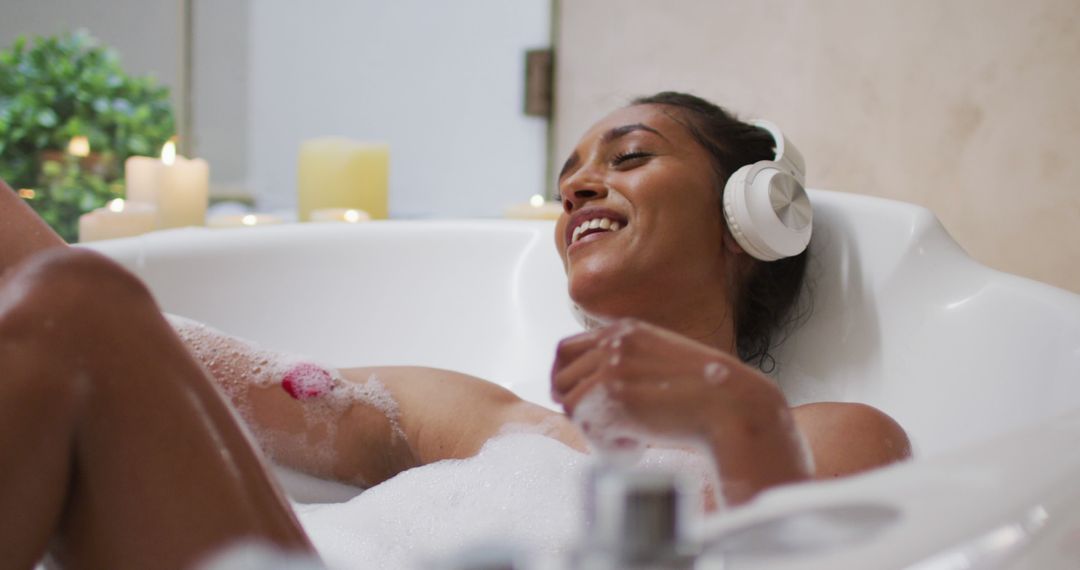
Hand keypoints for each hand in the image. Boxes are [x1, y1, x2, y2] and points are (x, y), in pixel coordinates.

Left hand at [551, 318, 810, 502]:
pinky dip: (605, 445)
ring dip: (592, 428)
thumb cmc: (706, 392)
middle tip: (599, 426)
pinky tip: (635, 447)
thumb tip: (593, 390)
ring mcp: (612, 367)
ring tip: (626, 439)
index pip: (566, 349)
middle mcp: (614, 343)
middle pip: (559, 376)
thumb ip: (630, 364)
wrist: (733, 405)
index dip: (564, 378)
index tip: (572, 400)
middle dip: (573, 405)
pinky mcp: (614, 396)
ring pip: (570, 404)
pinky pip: (587, 428)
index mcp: (625, 330)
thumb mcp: (662, 359)